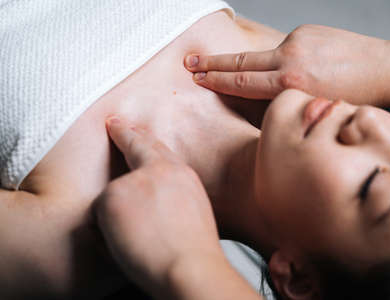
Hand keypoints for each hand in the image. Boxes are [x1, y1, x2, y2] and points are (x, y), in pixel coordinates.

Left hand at [94, 116, 221, 297]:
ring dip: (120, 215)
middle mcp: (159, 171)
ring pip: (115, 194)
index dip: (143, 137)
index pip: (158, 148)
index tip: (131, 127)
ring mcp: (135, 181)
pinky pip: (101, 215)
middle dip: (125, 134)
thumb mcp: (193, 212)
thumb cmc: (194, 251)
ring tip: (140, 240)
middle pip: (137, 146)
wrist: (188, 267)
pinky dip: (107, 231)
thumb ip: (174, 195)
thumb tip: (157, 200)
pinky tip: (127, 244)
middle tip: (115, 124)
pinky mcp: (113, 195)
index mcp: (181, 175)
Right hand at [184, 24, 389, 104]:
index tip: (198, 77)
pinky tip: (298, 68)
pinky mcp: (305, 31)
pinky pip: (283, 48)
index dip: (217, 80)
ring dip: (250, 65)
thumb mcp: (313, 108)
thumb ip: (284, 102)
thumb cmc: (354, 96)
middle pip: (241, 61)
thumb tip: (263, 99)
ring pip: (261, 55)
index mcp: (290, 82)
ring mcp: (297, 41)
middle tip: (191, 61)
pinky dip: (280, 59)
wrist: (385, 68)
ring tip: (250, 74)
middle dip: (213, 63)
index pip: (242, 81)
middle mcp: (289, 58)